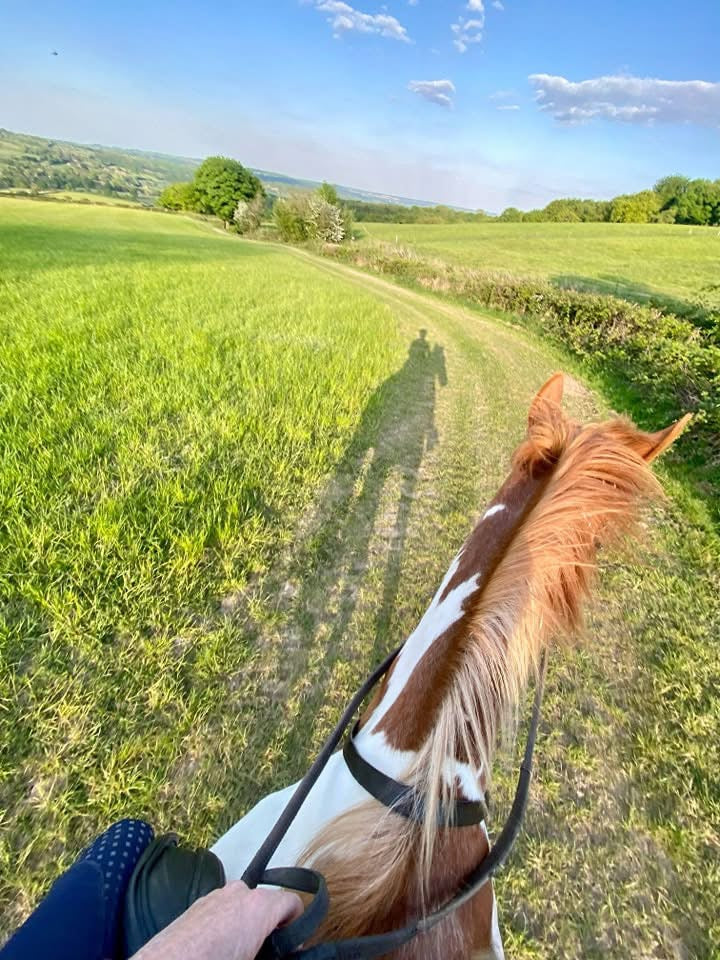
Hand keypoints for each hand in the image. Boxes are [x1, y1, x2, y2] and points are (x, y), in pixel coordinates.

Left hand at [130, 880, 303, 959]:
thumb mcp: (255, 958)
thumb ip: (273, 953)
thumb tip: (281, 952)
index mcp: (259, 906)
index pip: (292, 903)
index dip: (297, 927)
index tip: (290, 948)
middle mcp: (239, 893)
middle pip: (267, 904)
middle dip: (269, 928)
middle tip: (263, 953)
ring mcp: (216, 896)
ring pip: (243, 906)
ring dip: (247, 926)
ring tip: (238, 953)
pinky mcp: (197, 905)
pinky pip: (222, 910)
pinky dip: (227, 925)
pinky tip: (217, 950)